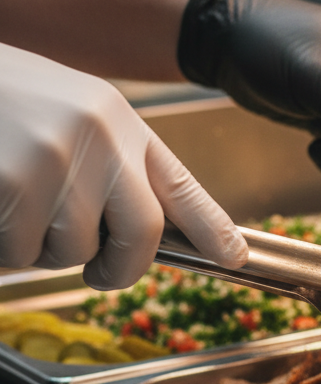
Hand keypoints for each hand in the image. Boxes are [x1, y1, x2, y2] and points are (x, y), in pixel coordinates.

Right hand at [0, 43, 247, 288]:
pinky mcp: (10, 183)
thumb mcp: (67, 112)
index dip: (214, 229)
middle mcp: (96, 137)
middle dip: (116, 266)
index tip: (235, 256)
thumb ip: (111, 163)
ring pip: (69, 252)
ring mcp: (51, 159)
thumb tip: (150, 229)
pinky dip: (2, 248)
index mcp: (117, 120)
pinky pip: (18, 252)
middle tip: (96, 270)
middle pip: (140, 236)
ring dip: (39, 249)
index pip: (183, 186)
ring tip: (13, 202)